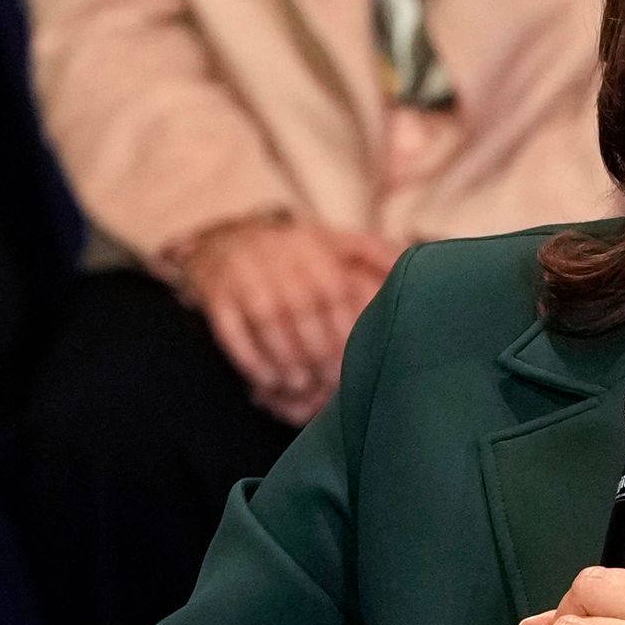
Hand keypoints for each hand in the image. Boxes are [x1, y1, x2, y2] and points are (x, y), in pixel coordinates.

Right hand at [173, 218, 399, 425]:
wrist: (224, 239)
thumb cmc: (293, 251)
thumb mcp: (333, 240)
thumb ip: (373, 252)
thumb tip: (408, 266)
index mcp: (311, 246)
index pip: (332, 292)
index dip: (344, 331)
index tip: (353, 361)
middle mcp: (276, 257)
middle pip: (301, 308)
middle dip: (316, 350)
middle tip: (326, 381)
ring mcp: (243, 275)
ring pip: (267, 320)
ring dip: (285, 357)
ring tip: (299, 384)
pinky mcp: (216, 295)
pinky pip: (231, 330)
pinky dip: (250, 358)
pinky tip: (266, 380)